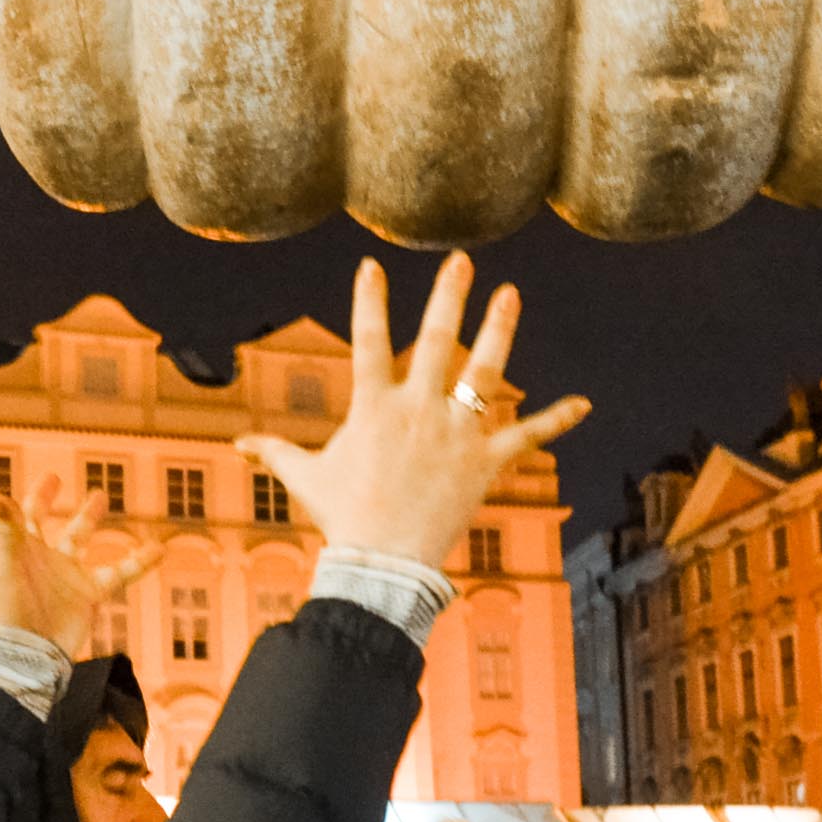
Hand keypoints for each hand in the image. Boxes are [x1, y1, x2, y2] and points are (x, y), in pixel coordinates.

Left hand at [0, 473, 161, 659]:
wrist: (31, 656)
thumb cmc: (11, 610)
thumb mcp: (8, 561)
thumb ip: (4, 525)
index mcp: (15, 547)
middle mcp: (38, 557)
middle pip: (38, 519)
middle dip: (42, 497)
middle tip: (53, 478)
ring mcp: (64, 573)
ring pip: (79, 538)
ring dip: (89, 517)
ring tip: (99, 495)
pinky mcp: (88, 593)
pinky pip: (120, 573)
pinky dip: (140, 563)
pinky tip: (159, 549)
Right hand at [236, 254, 588, 569]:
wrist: (382, 562)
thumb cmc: (341, 518)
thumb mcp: (304, 478)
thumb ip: (273, 452)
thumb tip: (236, 444)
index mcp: (373, 406)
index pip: (368, 340)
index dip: (370, 300)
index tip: (373, 265)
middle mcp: (418, 409)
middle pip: (436, 339)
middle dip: (449, 295)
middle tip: (461, 259)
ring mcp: (456, 433)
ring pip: (484, 372)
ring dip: (498, 330)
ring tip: (509, 295)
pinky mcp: (486, 463)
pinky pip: (527, 437)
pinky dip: (557, 420)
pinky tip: (585, 404)